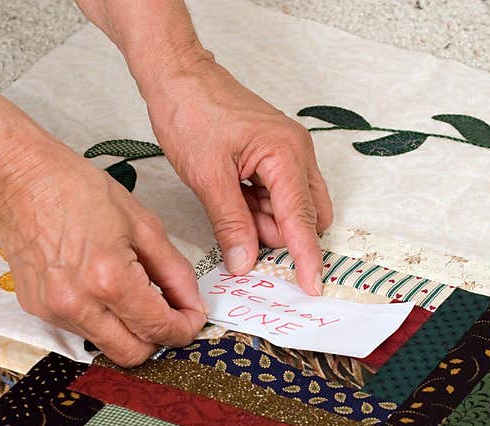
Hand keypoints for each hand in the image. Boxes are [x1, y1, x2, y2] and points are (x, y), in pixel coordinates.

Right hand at [0, 139, 205, 366]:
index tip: (192, 317)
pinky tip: (101, 287)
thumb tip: (191, 304)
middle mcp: (78, 304)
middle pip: (133, 354)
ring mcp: (54, 310)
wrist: (19, 178)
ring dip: (129, 329)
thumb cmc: (77, 190)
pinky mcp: (37, 310)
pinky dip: (102, 318)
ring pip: (107, 345)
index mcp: (109, 279)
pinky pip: (82, 330)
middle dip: (158, 338)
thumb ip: (175, 272)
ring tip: (131, 290)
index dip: (185, 329)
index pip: (159, 329)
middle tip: (168, 312)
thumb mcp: (144, 225)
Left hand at [142, 54, 332, 294]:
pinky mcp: (275, 155)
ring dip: (264, 219)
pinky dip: (257, 206)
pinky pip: (277, 195)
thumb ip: (231, 223)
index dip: (306, 256)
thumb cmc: (190, 112)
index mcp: (286, 154)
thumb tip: (246, 263)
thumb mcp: (207, 176)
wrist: (177, 73)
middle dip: (278, 232)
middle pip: (305, 216)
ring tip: (227, 198)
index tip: (312, 287)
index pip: (302, 218)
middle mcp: (297, 153)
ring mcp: (288, 154)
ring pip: (291, 208)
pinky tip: (231, 193)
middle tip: (237, 224)